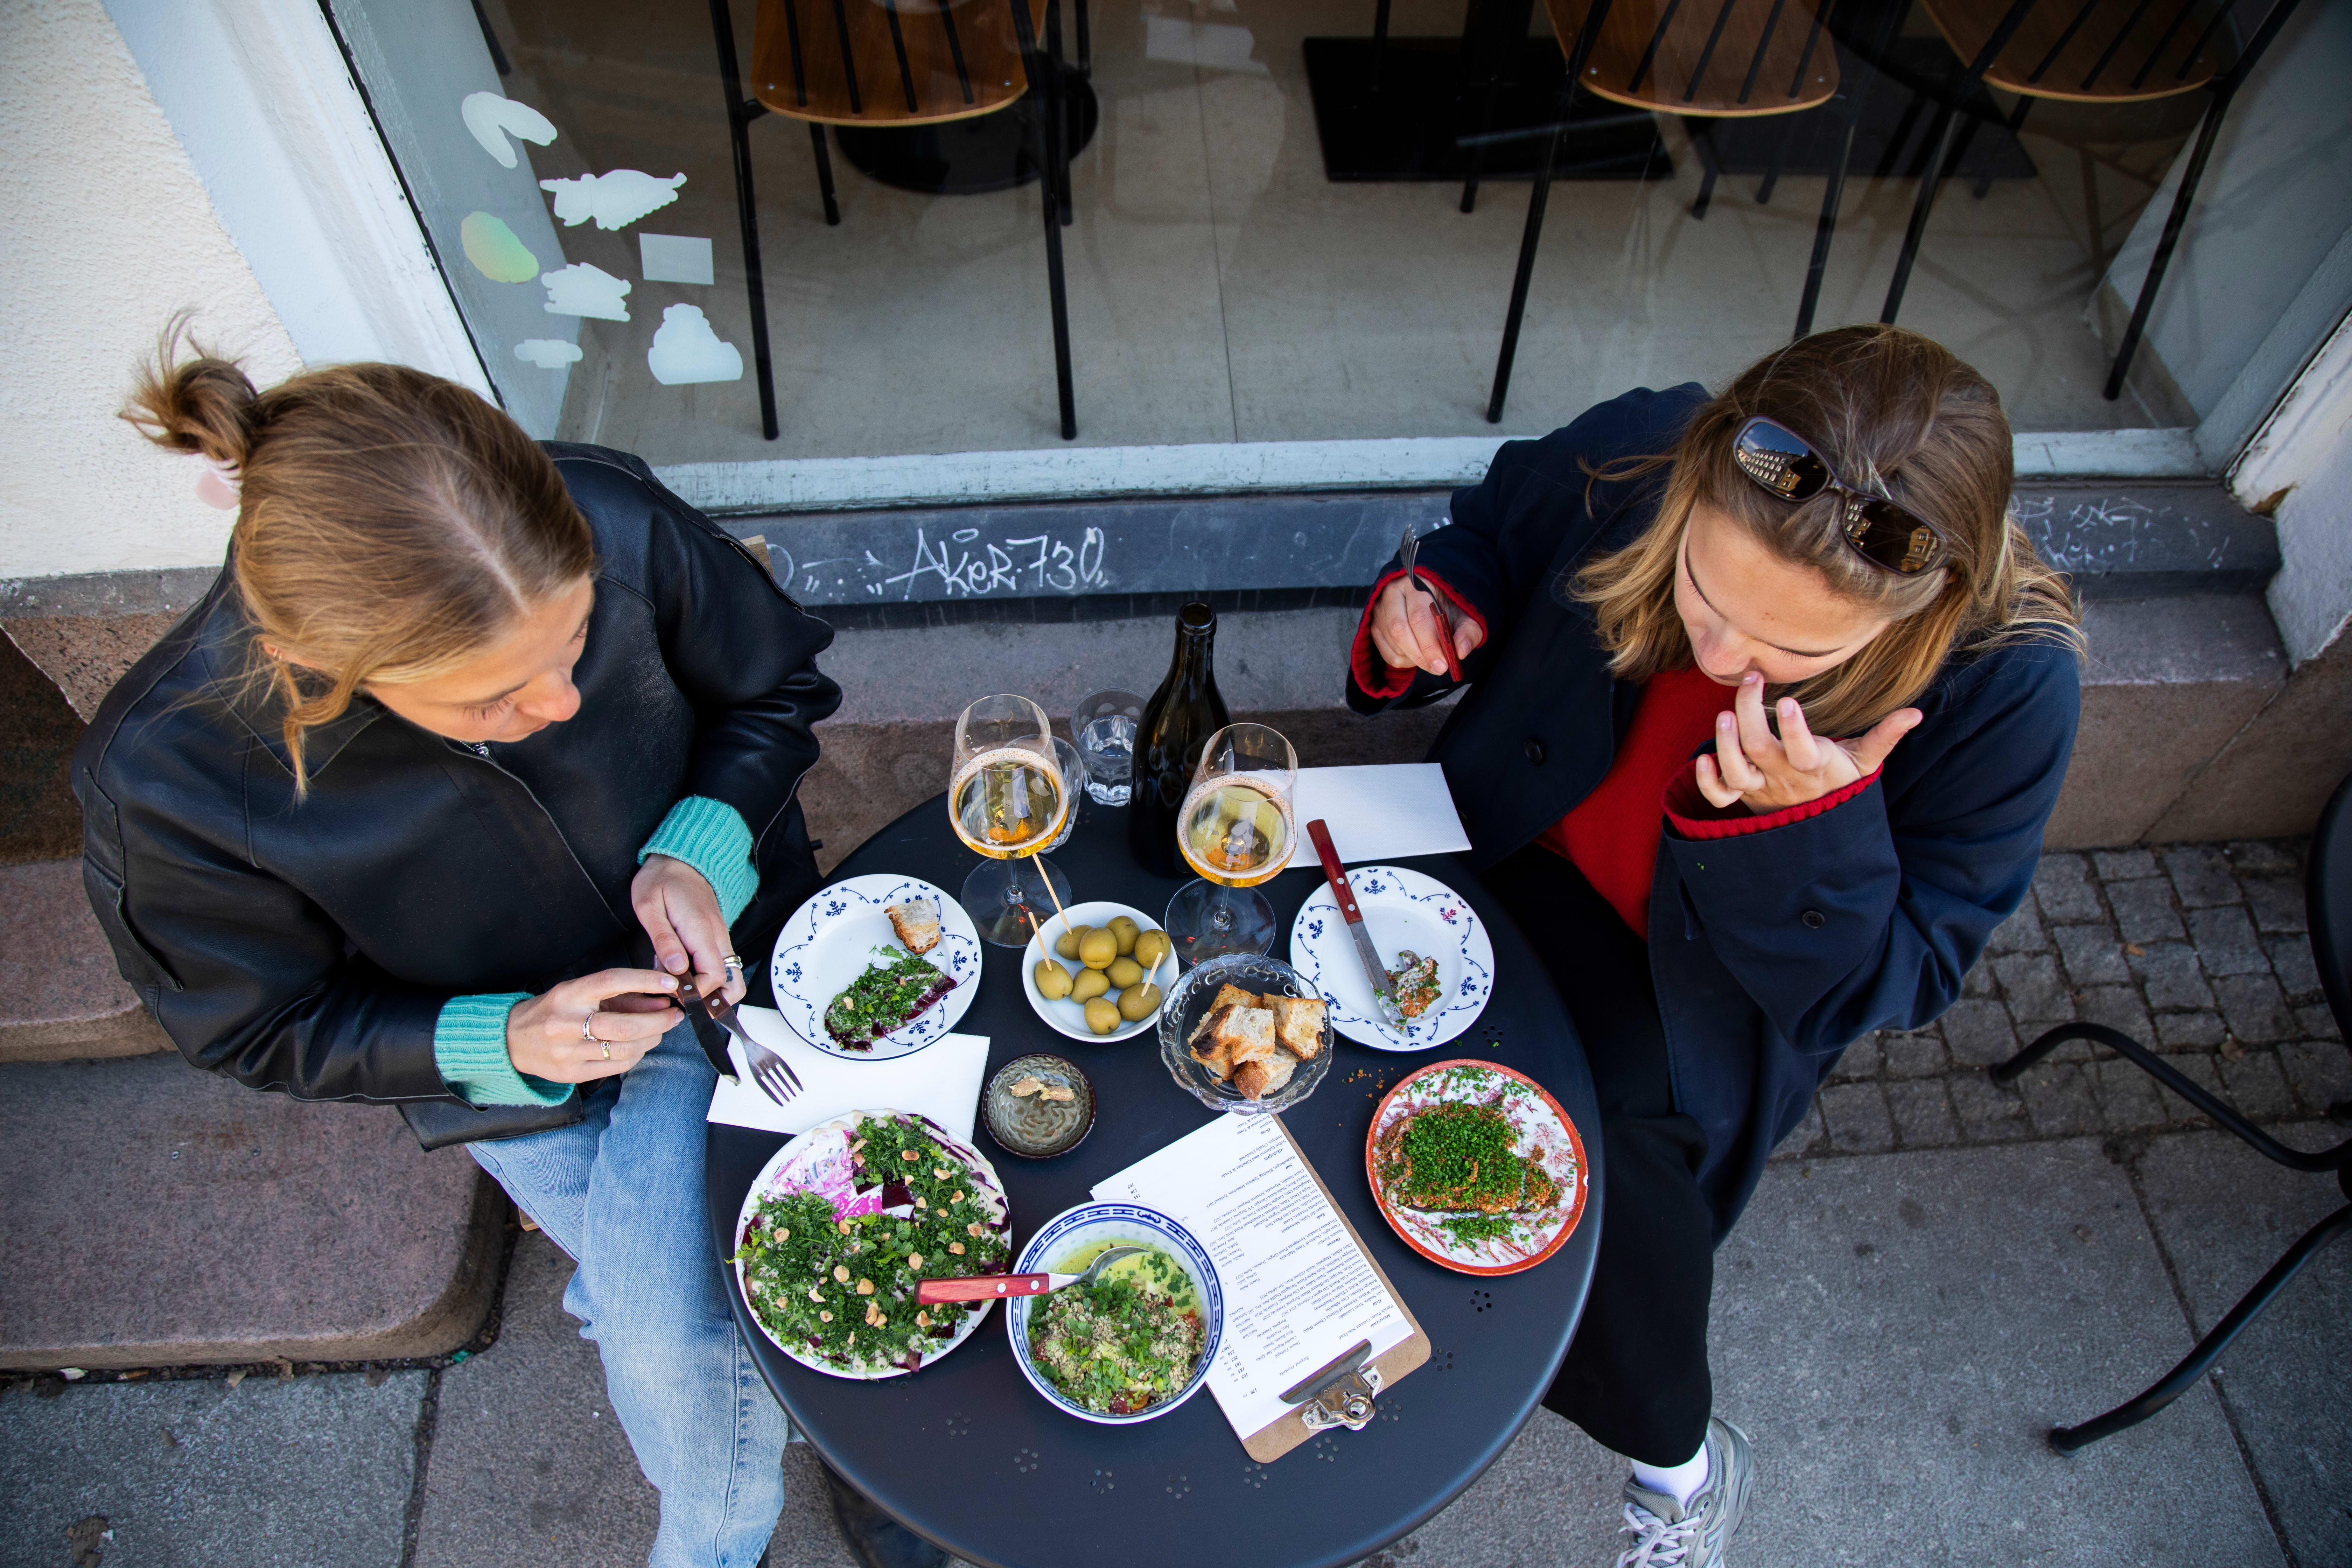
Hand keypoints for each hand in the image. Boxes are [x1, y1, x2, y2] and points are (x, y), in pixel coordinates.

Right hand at [506, 967, 680, 1082]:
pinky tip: (639, 1046)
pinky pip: (616, 1067)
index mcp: (569, 994)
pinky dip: (636, 1055)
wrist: (512, 1039)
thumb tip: (662, 999)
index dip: (645, 980)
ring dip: (651, 1039)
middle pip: (624, 1025)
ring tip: (659, 1030)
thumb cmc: (555, 1010)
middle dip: (658, 1021)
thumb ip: (621, 995)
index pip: (611, 982)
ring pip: (624, 1049)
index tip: (671, 984)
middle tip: (675, 1016)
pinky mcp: (572, 1073)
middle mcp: (567, 1023)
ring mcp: (568, 1051)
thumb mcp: (582, 992)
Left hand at [632, 854, 746, 1005]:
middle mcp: (717, 936)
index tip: (674, 993)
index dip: (697, 993)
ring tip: (683, 991)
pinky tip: (681, 973)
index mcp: (701, 930)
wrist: (679, 858)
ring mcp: (719, 937)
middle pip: (732, 982)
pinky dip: (706, 978)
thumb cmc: (660, 879)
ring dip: (711, 991)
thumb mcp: (649, 906)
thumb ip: (663, 940)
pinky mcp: (715, 937)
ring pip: (730, 977)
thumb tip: (677, 970)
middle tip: (685, 1003)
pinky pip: (720, 966)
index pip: (714, 976)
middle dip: (711, 1000)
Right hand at [1370, 575, 1482, 676]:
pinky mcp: (1374, 625)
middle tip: (1438, 668)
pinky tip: (1417, 654)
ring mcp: (1380, 609)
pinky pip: (1386, 653)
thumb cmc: (1448, 607)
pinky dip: (1404, 661)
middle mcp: (1393, 592)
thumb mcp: (1465, 615)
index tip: (1443, 664)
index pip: (1418, 616)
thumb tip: (1461, 651)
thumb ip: (1468, 631)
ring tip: (1432, 658)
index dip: (1430, 644)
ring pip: (1393, 643)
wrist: (1431, 600)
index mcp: (1417, 583)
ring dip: (1414, 659)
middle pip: (1399, 630)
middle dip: (1421, 655)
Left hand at [1695, 673, 1920, 813]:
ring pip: (1737, 772)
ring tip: (1725, 714)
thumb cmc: (1839, 785)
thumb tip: (1915, 713)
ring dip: (1726, 744)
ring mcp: (1760, 788)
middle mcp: (1782, 777)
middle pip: (1759, 748)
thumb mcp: (1865, 762)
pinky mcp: (1742, 798)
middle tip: (1751, 681)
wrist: (1819, 827)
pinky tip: (1702, 760)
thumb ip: (1885, 736)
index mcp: (1813, 767)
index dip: (1794, 730)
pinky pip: (1720, 797)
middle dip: (1750, 713)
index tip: (1789, 701)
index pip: (1803, 751)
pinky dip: (1708, 782)